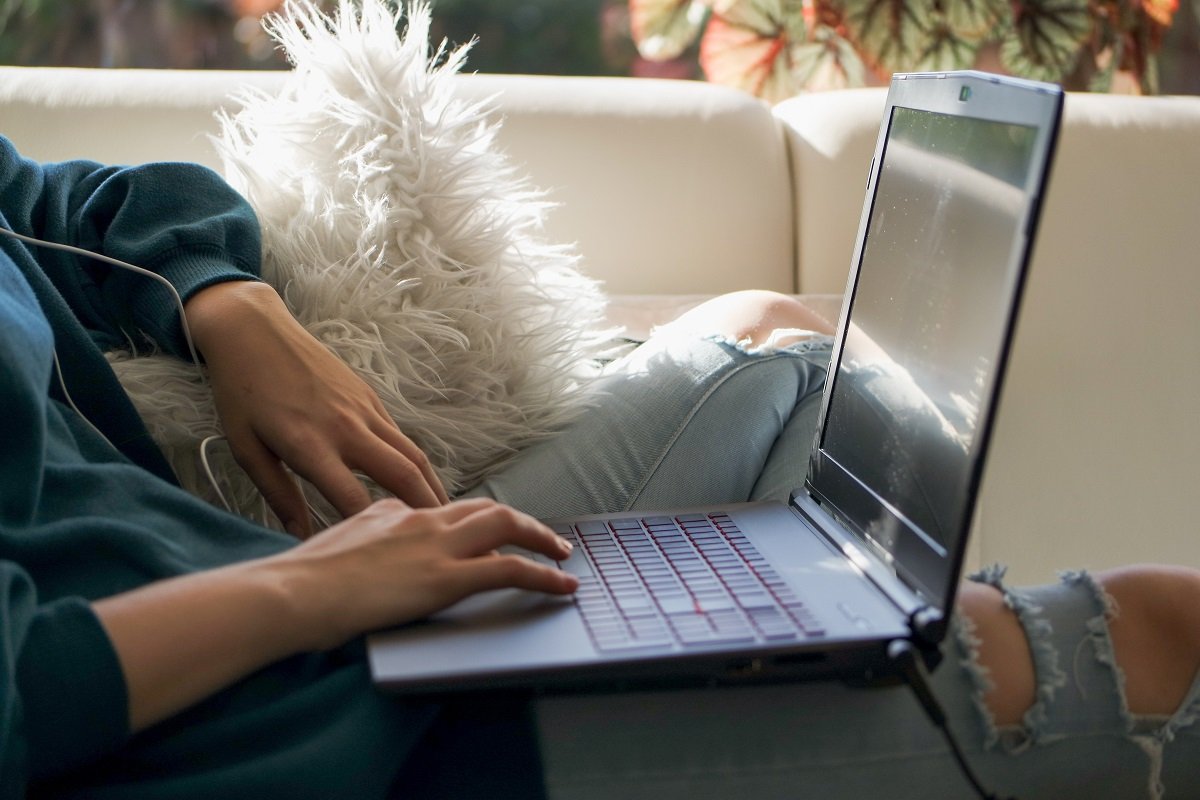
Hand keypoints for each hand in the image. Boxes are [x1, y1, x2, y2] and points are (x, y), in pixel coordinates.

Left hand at [184, 280, 449, 536]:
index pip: (354, 499)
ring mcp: (364, 410)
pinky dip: (417, 464)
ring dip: (433, 487)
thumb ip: (278, 495)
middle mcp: (346, 427)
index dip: (371, 532)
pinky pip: (401, 437)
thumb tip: (300, 534)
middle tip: (445, 541)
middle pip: (403, 475)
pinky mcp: (370, 398)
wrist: (253, 331)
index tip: (382, 559)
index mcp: (309, 445)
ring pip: (413, 455)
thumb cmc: (241, 392)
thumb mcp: (246, 449)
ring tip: (448, 518)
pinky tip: (422, 484)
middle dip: (428, 511)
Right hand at [274, 497, 578, 649]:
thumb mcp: (335, 540)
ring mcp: (436, 547)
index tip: (495, 530)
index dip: (478, 520)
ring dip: (542, 539)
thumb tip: (376, 532)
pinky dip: (544, 576)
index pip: (448, 509)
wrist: (291, 592)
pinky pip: (511, 570)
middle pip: (487, 509)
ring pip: (507, 527)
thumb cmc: (302, 577)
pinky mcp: (446, 578)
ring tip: (563, 554)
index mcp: (394, 511)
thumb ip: (364, 532)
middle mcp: (422, 520)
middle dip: (521, 520)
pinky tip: (562, 586)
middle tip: (545, 536)